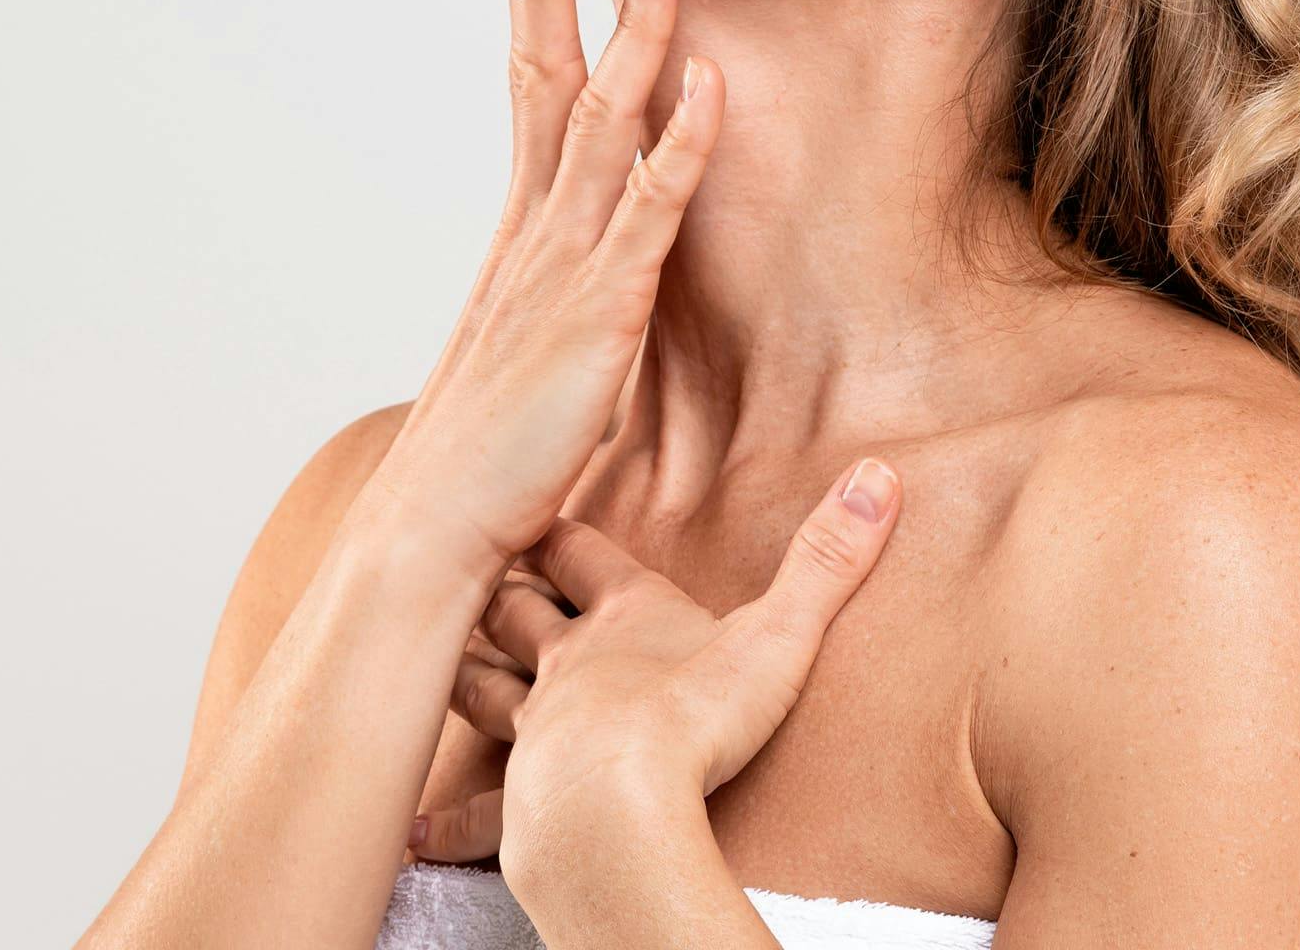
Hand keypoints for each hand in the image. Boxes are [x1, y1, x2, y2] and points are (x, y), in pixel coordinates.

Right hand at [351, 0, 723, 599]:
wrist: (432, 538)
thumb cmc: (479, 461)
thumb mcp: (516, 357)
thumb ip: (544, 305)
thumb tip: (560, 287)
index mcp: (519, 235)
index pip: (523, 91)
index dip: (527, 7)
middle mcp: (536, 232)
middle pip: (544, 78)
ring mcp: (566, 266)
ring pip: (604, 123)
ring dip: (636, 36)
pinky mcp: (602, 313)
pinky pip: (651, 209)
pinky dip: (683, 142)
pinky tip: (709, 86)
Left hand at [404, 455, 903, 873]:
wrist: (617, 808)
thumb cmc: (696, 716)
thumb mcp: (779, 631)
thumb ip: (830, 557)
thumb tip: (882, 474)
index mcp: (622, 615)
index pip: (580, 550)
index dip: (560, 524)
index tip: (536, 494)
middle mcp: (567, 663)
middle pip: (517, 607)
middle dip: (497, 585)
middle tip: (474, 564)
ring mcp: (534, 731)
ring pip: (482, 687)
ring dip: (464, 668)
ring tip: (441, 654)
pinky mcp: (519, 800)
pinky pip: (476, 806)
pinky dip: (448, 815)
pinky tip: (417, 826)